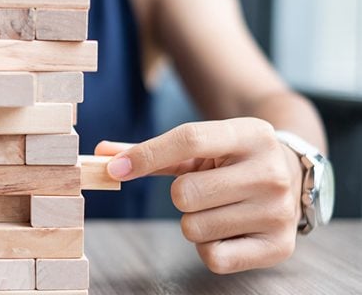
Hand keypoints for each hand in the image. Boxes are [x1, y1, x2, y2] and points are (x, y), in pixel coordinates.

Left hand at [96, 117, 303, 273]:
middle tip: (204, 190)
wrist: (290, 174)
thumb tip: (102, 154)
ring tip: (220, 208)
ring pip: (193, 228)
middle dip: (180, 195)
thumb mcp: (201, 145)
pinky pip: (213, 257)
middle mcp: (271, 171)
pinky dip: (209, 248)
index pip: (189, 139)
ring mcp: (279, 211)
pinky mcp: (279, 246)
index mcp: (250, 134)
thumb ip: (152, 151)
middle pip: (184, 193)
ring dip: (195, 222)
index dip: (146, 155)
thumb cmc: (232, 159)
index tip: (117, 169)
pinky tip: (228, 230)